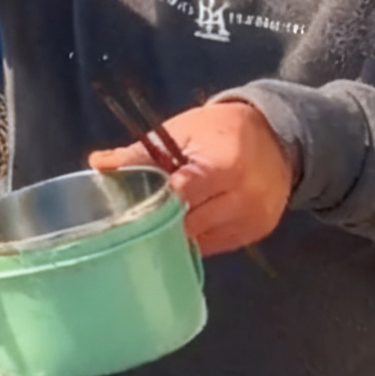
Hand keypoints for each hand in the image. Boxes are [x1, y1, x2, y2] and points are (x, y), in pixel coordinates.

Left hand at [88, 99, 296, 254]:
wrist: (277, 136)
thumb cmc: (219, 130)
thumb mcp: (180, 132)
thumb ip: (140, 153)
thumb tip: (97, 163)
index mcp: (224, 166)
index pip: (179, 197)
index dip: (152, 206)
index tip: (127, 211)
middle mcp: (244, 196)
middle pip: (189, 224)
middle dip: (160, 224)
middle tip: (134, 223)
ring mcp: (254, 217)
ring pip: (202, 240)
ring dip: (177, 234)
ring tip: (158, 224)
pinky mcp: (258, 231)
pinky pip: (217, 245)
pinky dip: (198, 237)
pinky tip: (184, 226)